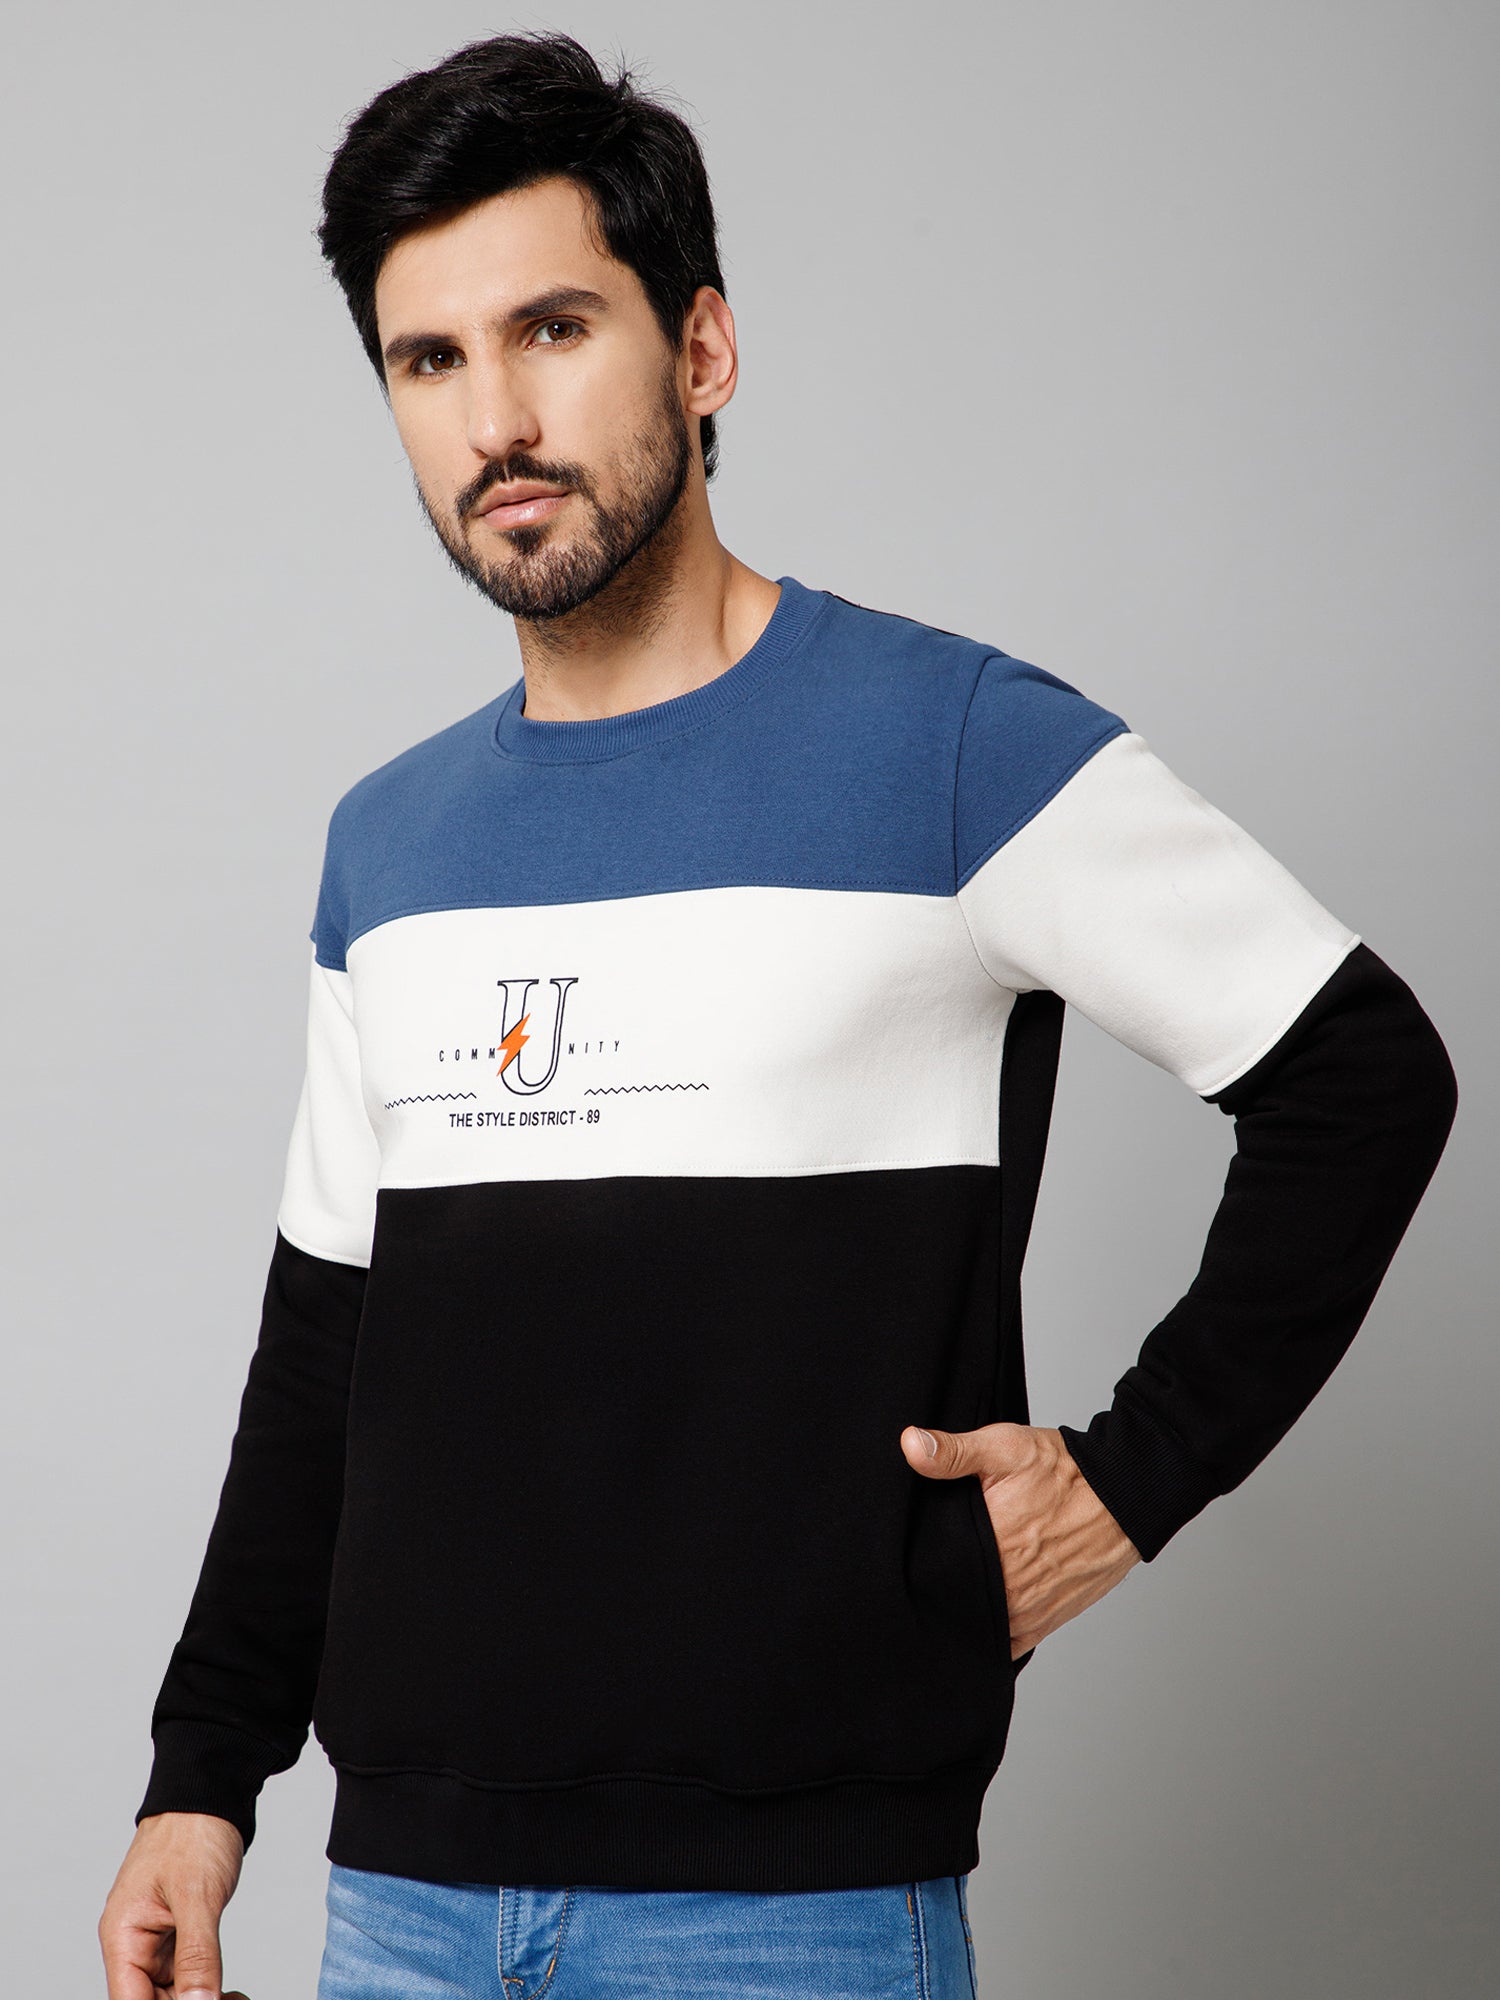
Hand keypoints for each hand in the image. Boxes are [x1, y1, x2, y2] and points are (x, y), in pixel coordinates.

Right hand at [98, 1810, 249, 1999]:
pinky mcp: (179, 1932)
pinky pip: (187, 1973)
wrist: (209, 1793)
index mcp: (124, 1935)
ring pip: (172, 1991)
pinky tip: (231, 1993)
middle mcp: (134, 1942)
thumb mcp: (197, 1895)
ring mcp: (157, 1938)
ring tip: (236, 1999)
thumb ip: (196, 1955)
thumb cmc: (193, 1830)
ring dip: (201, 1999)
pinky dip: (207, 1986)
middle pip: (151, 1999)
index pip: (130, 1999)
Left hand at [900, 1420, 1140, 1657]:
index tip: (911, 1557)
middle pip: (954, 1602)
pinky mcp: (1048, 1620)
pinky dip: (993, 1633)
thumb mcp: (1004, 1447)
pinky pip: (1009, 1641)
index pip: (933, 1574)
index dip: (919, 1568)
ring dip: (966, 1612)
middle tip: (932, 1572)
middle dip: (940, 1591)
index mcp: (988, 1547)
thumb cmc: (1065, 1470)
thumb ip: (953, 1452)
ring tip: (955, 1591)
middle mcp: (1007, 1587)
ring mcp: (1028, 1609)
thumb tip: (908, 1445)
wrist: (1123, 1494)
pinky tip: (981, 1614)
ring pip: (979, 1625)